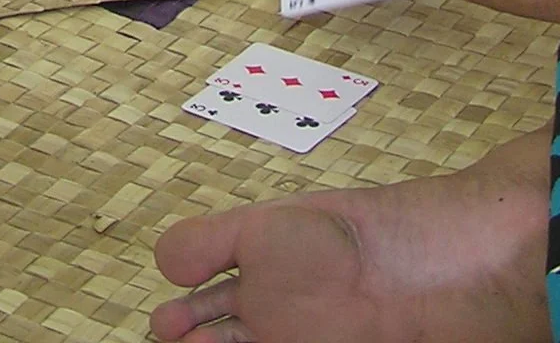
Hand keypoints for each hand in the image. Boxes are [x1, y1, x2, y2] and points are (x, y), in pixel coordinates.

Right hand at [151, 195, 390, 341]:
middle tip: (173, 335)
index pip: (204, 303)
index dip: (180, 315)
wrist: (394, 271)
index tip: (167, 321)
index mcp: (252, 275)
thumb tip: (165, 267)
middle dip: (188, 338)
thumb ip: (204, 243)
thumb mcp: (253, 227)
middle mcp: (269, 315)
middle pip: (214, 338)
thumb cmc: (330, 240)